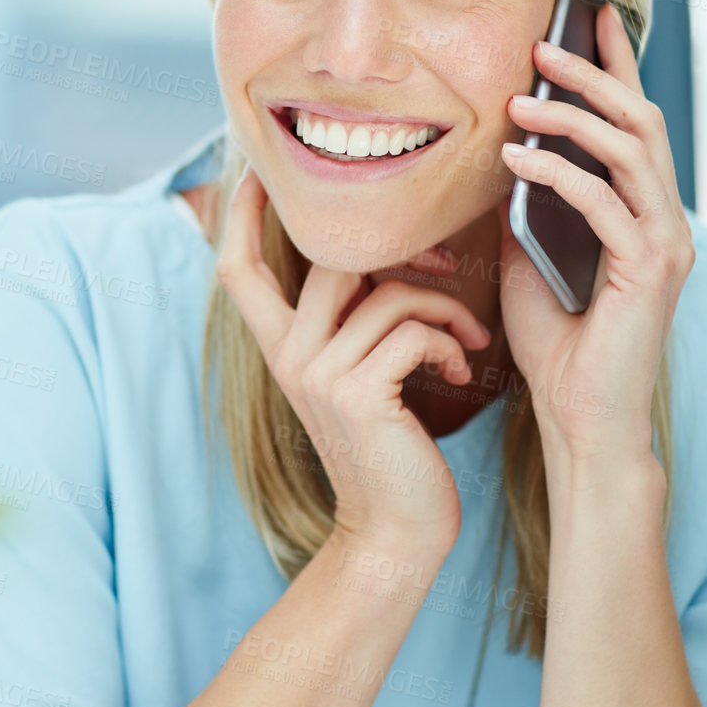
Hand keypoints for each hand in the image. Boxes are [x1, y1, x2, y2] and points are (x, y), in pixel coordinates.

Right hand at [215, 163, 491, 564]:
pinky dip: (450, 343)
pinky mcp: (357, 393)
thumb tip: (382, 257)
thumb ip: (354, 322)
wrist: (397, 534)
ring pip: (388, 292)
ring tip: (468, 342)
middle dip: (403, 248)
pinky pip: (412, 329)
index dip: (242, 213)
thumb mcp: (359, 377)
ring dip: (446, 308)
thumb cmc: (391, 450)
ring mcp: (318, 373)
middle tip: (449, 268)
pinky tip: (462, 372)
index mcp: (282, 347)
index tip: (261, 171)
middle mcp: (290, 355)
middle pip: (332, 256)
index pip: (238, 267)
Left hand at [495, 0, 694, 478]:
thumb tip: (496, 153)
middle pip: (640, 121)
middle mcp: (663, 219)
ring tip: (519, 100)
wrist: (577, 420)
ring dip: (573, 117)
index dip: (614, 66)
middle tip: (541, 44)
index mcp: (640, 211)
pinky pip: (605, 203)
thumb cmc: (554, 345)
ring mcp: (664, 243)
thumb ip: (525, 207)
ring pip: (632, 151)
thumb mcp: (527, 258)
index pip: (632, 123)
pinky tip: (515, 160)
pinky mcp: (650, 270)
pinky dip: (559, 174)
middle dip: (592, 76)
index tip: (588, 15)